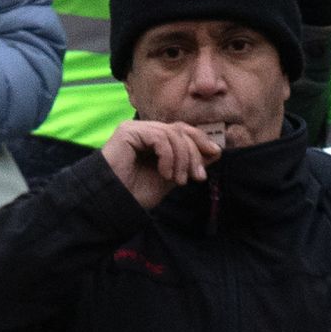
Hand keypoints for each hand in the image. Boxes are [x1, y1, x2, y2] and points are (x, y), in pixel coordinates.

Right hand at [97, 117, 227, 210]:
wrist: (115, 202)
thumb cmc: (138, 191)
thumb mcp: (172, 177)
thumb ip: (189, 163)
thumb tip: (215, 151)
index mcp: (154, 138)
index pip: (182, 130)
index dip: (200, 141)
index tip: (215, 156)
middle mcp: (145, 130)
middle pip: (180, 130)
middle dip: (194, 153)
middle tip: (197, 177)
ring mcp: (136, 129)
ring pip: (172, 133)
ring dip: (182, 159)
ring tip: (178, 180)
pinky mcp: (128, 132)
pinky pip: (159, 137)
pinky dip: (168, 156)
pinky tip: (165, 173)